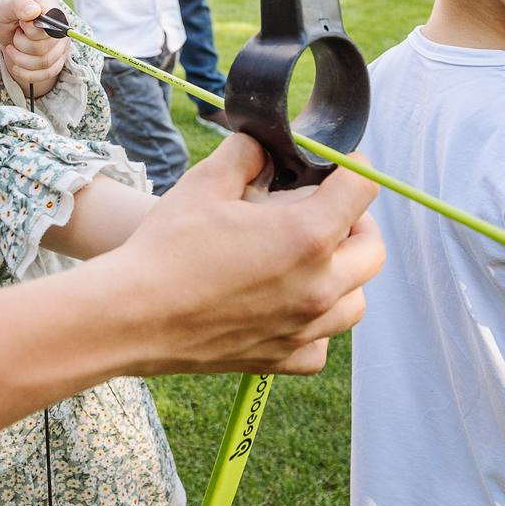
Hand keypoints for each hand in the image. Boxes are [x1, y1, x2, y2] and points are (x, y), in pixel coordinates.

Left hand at [0, 0, 68, 98]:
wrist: (7, 33)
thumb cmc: (7, 18)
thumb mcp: (5, 8)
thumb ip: (18, 4)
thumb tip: (34, 10)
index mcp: (51, 10)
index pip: (50, 25)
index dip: (31, 29)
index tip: (21, 24)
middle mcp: (61, 28)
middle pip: (44, 46)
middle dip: (21, 44)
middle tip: (15, 35)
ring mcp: (61, 46)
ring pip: (44, 62)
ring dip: (20, 59)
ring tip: (14, 47)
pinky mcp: (58, 62)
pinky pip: (46, 74)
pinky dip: (25, 72)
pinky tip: (16, 64)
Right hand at [105, 135, 382, 375]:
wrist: (131, 316)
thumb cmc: (167, 248)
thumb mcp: (206, 182)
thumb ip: (246, 153)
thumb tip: (264, 147)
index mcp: (307, 236)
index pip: (362, 190)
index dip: (354, 167)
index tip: (341, 164)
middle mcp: (319, 286)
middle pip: (372, 249)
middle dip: (356, 222)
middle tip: (324, 210)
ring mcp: (303, 328)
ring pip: (356, 301)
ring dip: (344, 275)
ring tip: (310, 260)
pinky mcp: (282, 358)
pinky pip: (322, 345)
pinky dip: (316, 325)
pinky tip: (288, 306)